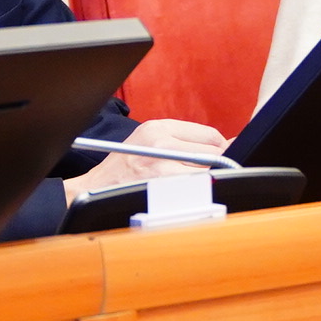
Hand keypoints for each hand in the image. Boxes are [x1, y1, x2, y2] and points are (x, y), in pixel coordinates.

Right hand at [69, 118, 225, 194]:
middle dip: (218, 164)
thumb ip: (182, 139)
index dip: (221, 147)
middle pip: (214, 153)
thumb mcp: (148, 139)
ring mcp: (164, 167)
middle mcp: (162, 144)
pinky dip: (200, 191)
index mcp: (159, 128)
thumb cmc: (125, 164)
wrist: (97, 187)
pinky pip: (196, 189)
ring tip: (198, 182)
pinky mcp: (164, 189)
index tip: (222, 155)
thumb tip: (223, 144)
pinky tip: (192, 192)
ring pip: (209, 172)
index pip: (210, 135)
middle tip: (213, 172)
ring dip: (210, 179)